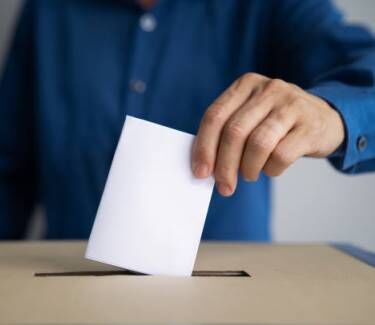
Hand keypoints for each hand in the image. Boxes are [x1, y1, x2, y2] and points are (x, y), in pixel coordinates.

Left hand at [192, 73, 344, 195]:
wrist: (324, 118)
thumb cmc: (277, 123)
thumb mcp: (251, 116)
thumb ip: (227, 132)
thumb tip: (205, 167)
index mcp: (246, 85)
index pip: (215, 116)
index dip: (204, 147)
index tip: (200, 172)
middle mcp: (268, 89)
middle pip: (234, 132)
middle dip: (224, 166)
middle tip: (224, 186)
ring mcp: (291, 105)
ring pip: (258, 144)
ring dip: (248, 169)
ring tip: (249, 175)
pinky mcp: (310, 126)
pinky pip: (282, 155)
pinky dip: (271, 170)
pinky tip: (271, 168)